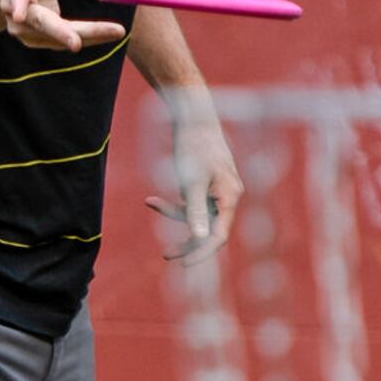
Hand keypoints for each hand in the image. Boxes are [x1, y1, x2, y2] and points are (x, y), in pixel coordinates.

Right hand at [2, 0, 126, 51]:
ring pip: (57, 37)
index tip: (19, 16)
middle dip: (61, 33)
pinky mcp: (39, 41)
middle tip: (77, 43)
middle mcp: (16, 12)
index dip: (18, 4)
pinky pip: (65, 41)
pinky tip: (110, 34)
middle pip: (42, 23)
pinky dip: (89, 38)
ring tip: (116, 31)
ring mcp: (25, 30)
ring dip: (87, 36)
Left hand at [145, 119, 242, 264]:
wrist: (193, 116)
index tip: (184, 264)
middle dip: (187, 241)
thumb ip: (195, 210)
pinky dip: (172, 204)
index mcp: (230, 197)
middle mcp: (227, 197)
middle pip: (209, 231)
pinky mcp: (205, 185)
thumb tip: (199, 237)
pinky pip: (191, 204)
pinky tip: (152, 200)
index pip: (218, 236)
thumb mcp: (191, 180)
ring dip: (173, 215)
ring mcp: (216, 192)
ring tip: (150, 202)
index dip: (202, 252)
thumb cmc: (195, 146)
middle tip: (166, 255)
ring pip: (197, 217)